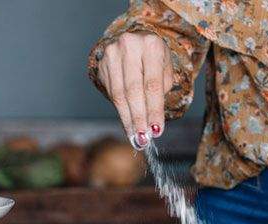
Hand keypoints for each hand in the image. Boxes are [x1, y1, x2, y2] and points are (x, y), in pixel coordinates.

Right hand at [97, 32, 172, 148]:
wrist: (135, 41)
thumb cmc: (154, 60)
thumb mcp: (166, 70)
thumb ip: (160, 92)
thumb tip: (151, 123)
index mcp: (151, 45)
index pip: (152, 85)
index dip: (154, 110)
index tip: (156, 131)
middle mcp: (129, 46)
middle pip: (133, 91)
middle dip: (139, 118)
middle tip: (143, 139)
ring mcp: (112, 54)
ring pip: (119, 95)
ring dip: (128, 119)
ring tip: (135, 137)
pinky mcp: (101, 64)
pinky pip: (111, 93)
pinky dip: (121, 111)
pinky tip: (128, 124)